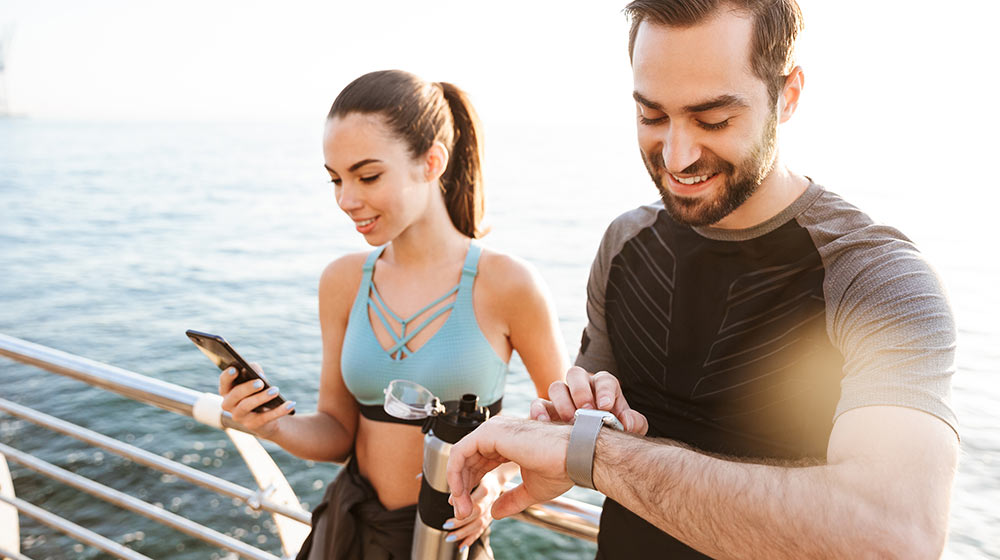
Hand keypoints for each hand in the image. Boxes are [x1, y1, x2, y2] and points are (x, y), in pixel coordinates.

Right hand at [219, 362, 294, 437]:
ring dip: (261, 397)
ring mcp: (239, 416)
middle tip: (260, 382)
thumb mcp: (257, 381)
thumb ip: (255, 373)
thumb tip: (259, 375)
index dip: (228, 375)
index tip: (235, 369)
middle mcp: (229, 404)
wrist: (265, 418)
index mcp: (227, 390)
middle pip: (235, 394)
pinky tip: (290, 404)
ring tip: (275, 391)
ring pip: (246, 406)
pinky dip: (279, 410)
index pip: (224, 381)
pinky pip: (266, 417)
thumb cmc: (258, 393)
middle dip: (248, 387)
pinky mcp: (253, 425)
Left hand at [442, 470, 501, 551]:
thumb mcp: (468, 469)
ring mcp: (491, 511)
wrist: (499, 479)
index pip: (476, 493)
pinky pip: (481, 531)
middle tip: (445, 525)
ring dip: (464, 532)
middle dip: (461, 520)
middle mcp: (491, 500)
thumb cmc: (479, 473)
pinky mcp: (489, 518)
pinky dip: (471, 539)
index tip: (449, 502)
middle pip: (477, 511)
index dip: (464, 498)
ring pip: (479, 524)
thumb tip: (418, 478)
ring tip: (449, 538)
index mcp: (487, 486)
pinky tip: (461, 546)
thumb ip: (445, 476)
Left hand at [448, 416, 573, 521]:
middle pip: (467, 459)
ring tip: (461, 506)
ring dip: (457, 484)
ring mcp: (493, 430)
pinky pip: (459, 453)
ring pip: (460, 456)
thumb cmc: (561, 467)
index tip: (466, 505)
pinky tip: (461, 492)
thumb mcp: (531, 489)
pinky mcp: (489, 433)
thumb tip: (494, 512)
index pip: (479, 461)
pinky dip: (455, 473)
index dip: (469, 483)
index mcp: (508, 442)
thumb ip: (511, 499)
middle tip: (460, 510)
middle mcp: (498, 433)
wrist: (574, 457)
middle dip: (460, 486)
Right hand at [530, 366, 647, 434]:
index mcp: (602, 388)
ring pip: (556, 387)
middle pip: (575, 374)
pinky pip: (538, 404)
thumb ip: (634, 422)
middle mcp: (581, 388)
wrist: (592, 449)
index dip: (604, 390)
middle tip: (586, 410)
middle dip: (581, 391)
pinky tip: (546, 424)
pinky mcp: (546, 411)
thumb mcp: (628, 428)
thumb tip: (627, 422)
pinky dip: (539, 412)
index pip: (604, 380)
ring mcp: (562, 398)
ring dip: (562, 402)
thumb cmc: (612, 431)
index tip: (606, 406)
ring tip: (570, 421)